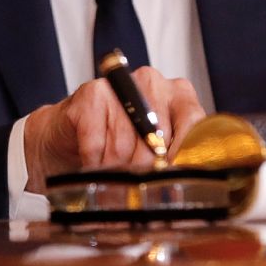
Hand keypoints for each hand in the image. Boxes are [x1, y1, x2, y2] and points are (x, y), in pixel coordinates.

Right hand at [22, 66, 203, 191]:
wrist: (71, 135)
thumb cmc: (120, 143)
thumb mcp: (156, 148)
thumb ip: (176, 157)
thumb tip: (184, 184)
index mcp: (179, 94)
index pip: (194, 125)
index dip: (182, 158)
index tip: (173, 181)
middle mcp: (153, 81)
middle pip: (156, 141)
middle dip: (143, 169)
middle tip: (133, 179)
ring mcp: (121, 84)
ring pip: (124, 146)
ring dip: (115, 167)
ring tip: (111, 167)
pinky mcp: (91, 93)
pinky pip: (97, 143)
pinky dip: (93, 161)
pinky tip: (93, 160)